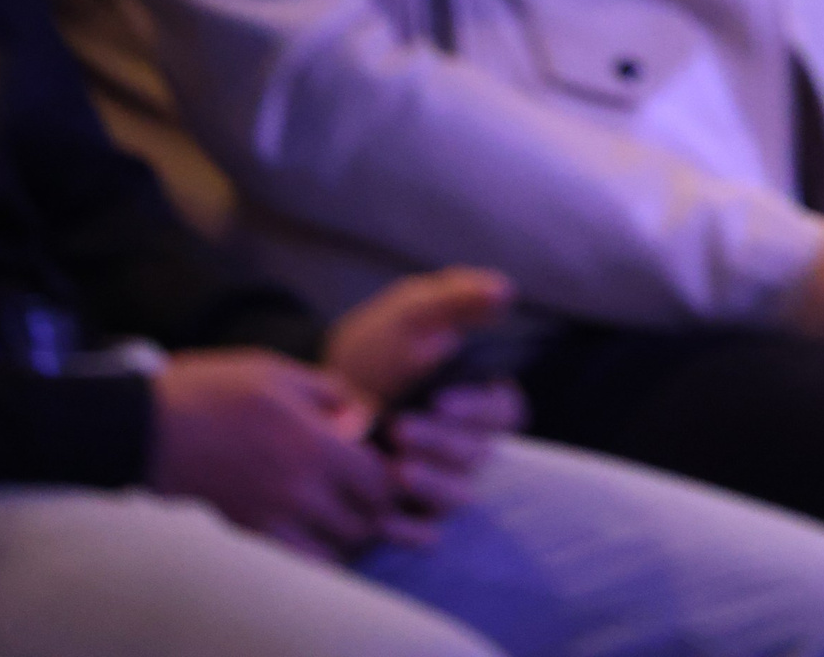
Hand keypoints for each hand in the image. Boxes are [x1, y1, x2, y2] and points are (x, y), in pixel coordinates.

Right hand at [150, 351, 391, 559]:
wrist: (153, 429)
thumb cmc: (216, 391)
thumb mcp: (279, 372)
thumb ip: (329, 393)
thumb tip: (362, 413)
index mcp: (314, 447)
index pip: (379, 482)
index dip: (390, 475)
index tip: (384, 461)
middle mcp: (300, 492)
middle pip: (363, 521)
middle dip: (372, 506)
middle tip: (365, 484)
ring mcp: (273, 519)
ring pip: (333, 548)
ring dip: (344, 531)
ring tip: (338, 503)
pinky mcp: (248, 533)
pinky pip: (296, 559)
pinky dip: (312, 550)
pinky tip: (307, 524)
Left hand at [324, 269, 520, 538]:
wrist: (319, 393)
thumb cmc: (378, 345)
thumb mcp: (413, 311)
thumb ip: (458, 298)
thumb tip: (505, 291)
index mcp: (479, 397)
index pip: (502, 410)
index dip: (477, 407)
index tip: (440, 399)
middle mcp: (466, 444)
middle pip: (477, 453)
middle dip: (442, 443)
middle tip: (401, 428)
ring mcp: (439, 481)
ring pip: (457, 494)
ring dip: (432, 484)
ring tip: (396, 468)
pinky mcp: (409, 515)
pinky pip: (422, 532)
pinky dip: (409, 529)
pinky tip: (386, 516)